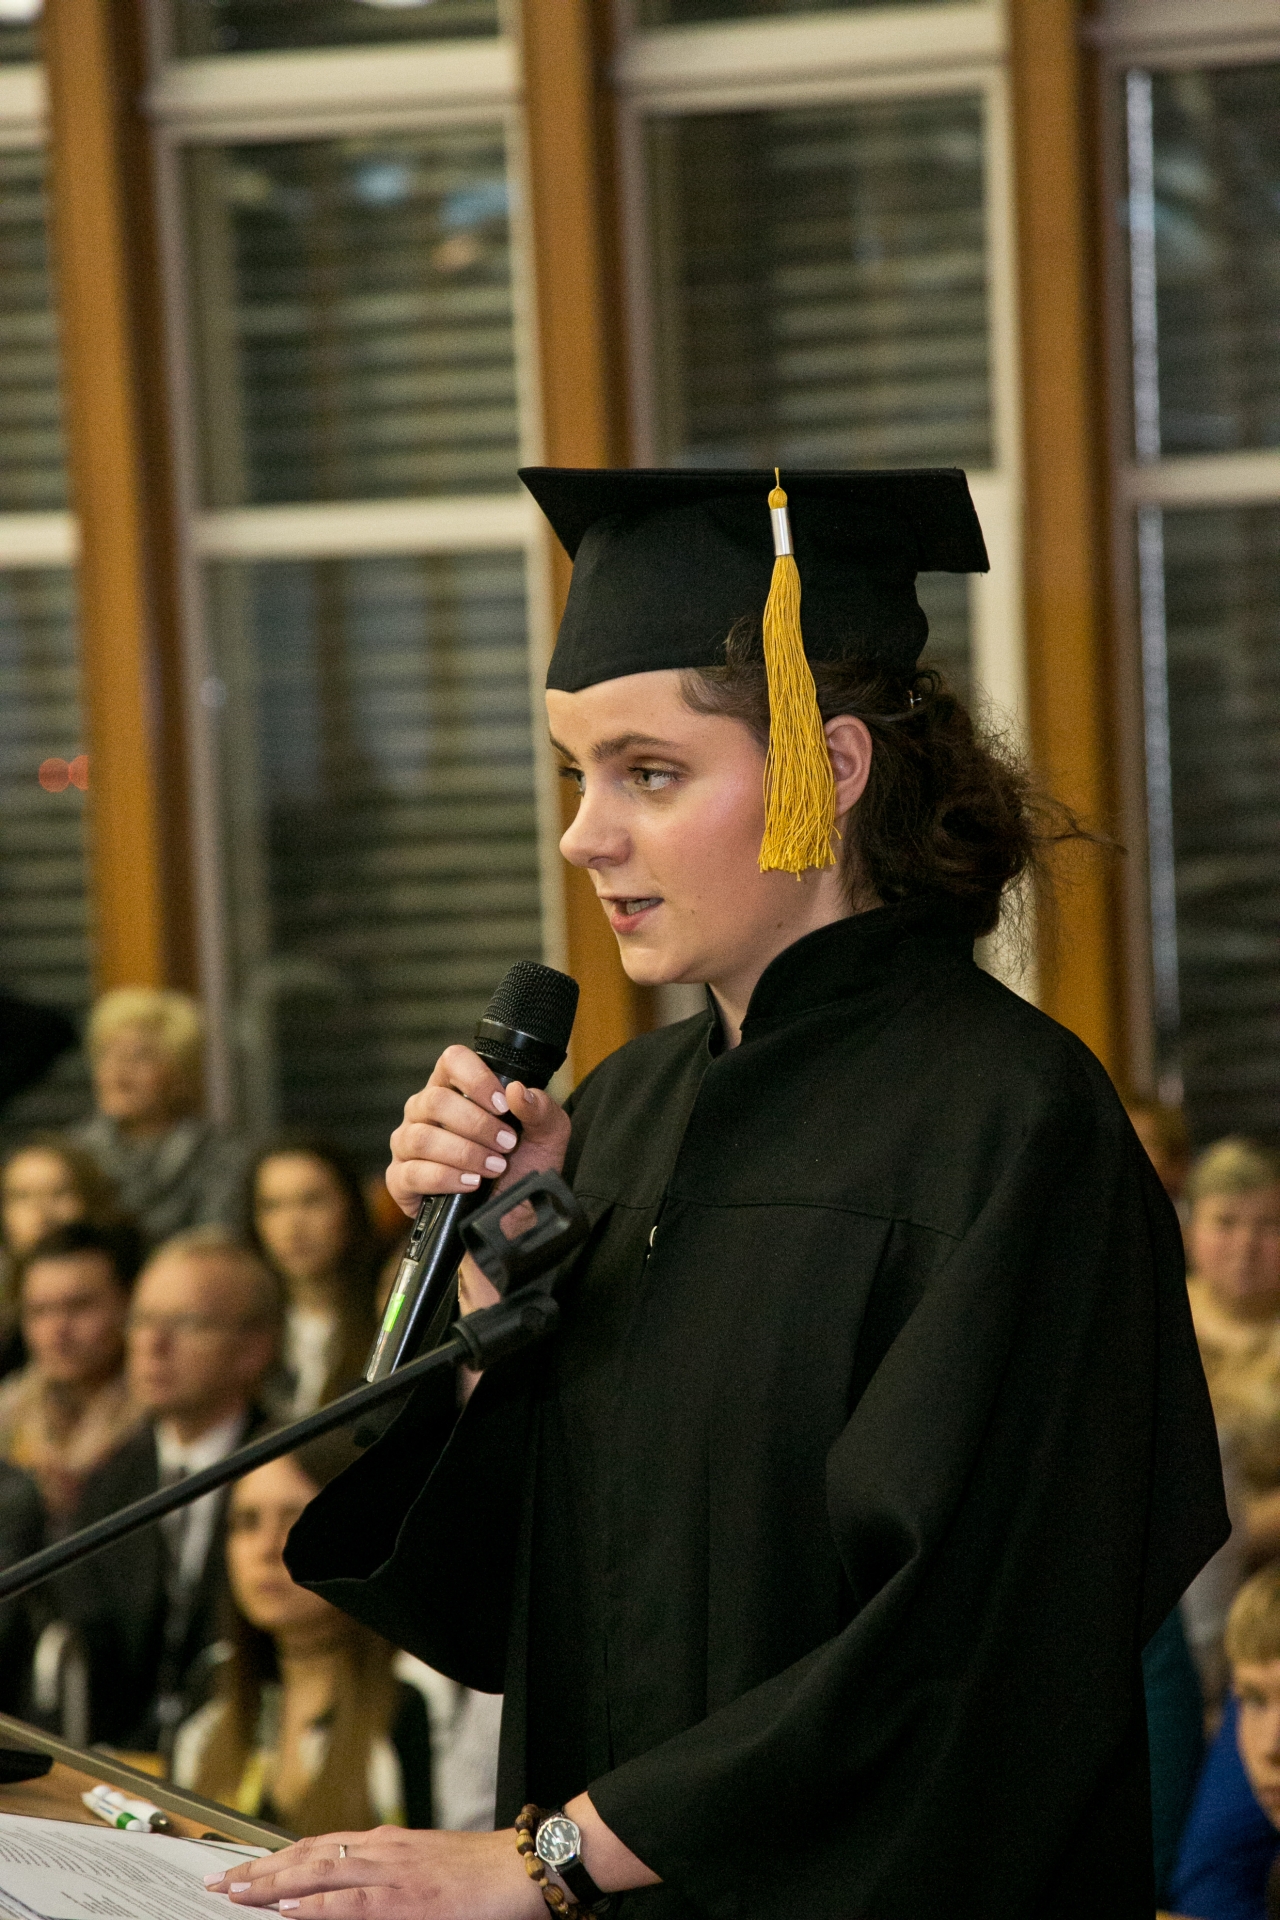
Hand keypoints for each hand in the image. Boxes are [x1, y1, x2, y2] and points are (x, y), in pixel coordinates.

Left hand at [206, 1824, 545, 1918]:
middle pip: (307, 1855)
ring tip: (237, 1892)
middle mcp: (381, 1850)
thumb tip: (340, 1896)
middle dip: (261, 1870)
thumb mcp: (423, 1868)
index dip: (277, 1857)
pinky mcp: (406, 1898)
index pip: (317, 1847)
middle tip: (220, 1881)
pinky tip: (288, 1908)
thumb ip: (382, 1879)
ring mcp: (391, 1872)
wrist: (521, 1868)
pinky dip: (316, 1904)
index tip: (243, 1868)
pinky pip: (351, 1902)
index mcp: (385, 1843)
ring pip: (319, 1873)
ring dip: (273, 1884)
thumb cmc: (478, 1875)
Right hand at [387, 1046, 572, 1328]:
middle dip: (477, 1125)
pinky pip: (411, 1173)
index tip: (502, 1104)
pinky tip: (470, 1184)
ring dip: (464, 1153)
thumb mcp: (547, 1137)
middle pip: (435, 1100)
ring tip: (493, 1168)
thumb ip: (540, 1109)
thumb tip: (518, 1090)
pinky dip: (445, 1178)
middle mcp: (426, 1112)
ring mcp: (408, 1145)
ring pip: (421, 1136)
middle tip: (506, 1144)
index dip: (475, 1077)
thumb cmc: (524, 1170)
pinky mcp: (401, 1180)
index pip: (452, 1060)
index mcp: (457, 1090)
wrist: (513, 1221)